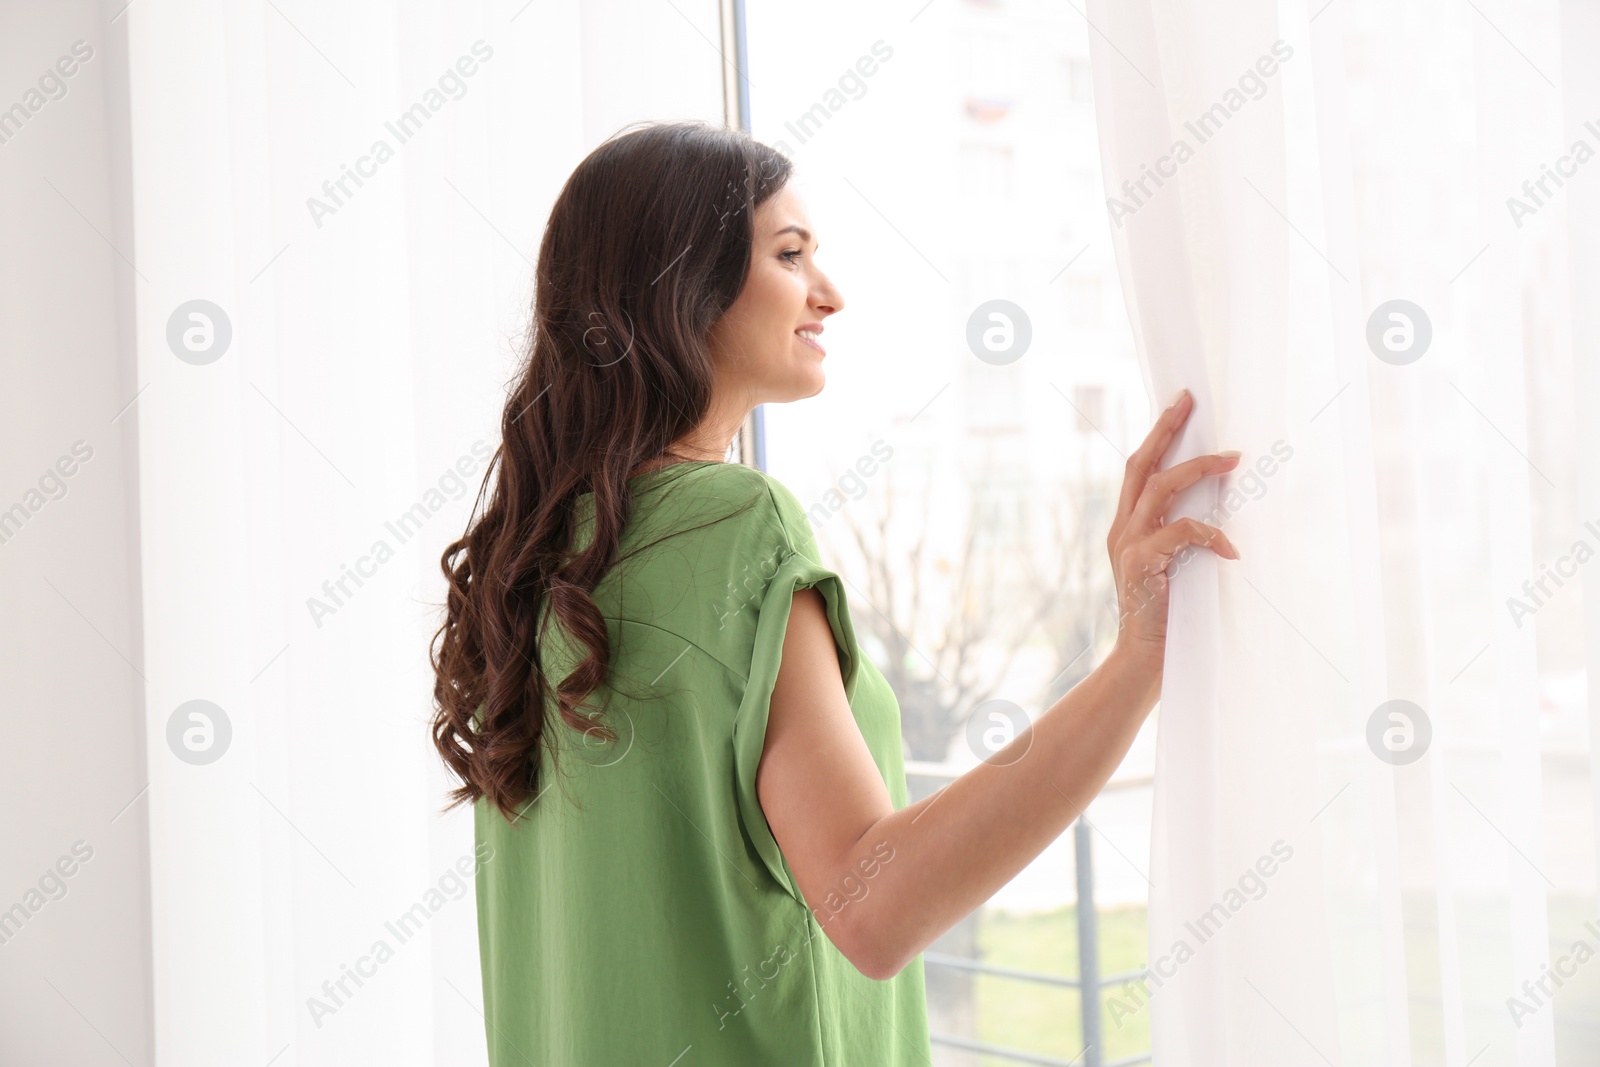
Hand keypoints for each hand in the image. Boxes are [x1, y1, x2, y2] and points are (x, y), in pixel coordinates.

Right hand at [1107, 389, 1240, 674]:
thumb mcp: (1172, 570)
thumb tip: (1222, 511)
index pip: (1138, 471)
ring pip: (1161, 489)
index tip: (1178, 406)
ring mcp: (1128, 546)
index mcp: (1126, 529)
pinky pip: (1181, 534)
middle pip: (1141, 466)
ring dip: (1198, 469)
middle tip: (1189, 401)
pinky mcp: (1141, 564)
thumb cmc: (1165, 620)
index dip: (1157, 436)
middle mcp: (1122, 531)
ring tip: (1232, 459)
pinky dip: (1211, 535)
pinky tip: (1232, 550)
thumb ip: (1182, 540)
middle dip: (1166, 429)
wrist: (1142, 664)